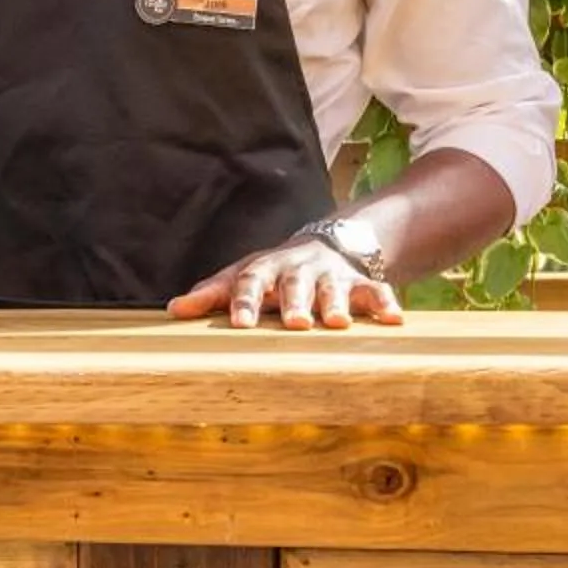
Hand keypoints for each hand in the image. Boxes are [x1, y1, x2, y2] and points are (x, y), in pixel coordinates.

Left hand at [167, 236, 402, 330]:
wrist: (329, 244)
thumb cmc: (275, 272)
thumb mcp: (244, 275)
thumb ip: (212, 292)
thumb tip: (173, 309)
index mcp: (266, 268)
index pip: (250, 281)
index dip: (245, 301)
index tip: (239, 323)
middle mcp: (298, 270)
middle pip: (295, 284)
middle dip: (295, 302)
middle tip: (294, 323)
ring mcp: (331, 275)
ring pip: (334, 287)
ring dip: (336, 303)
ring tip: (338, 323)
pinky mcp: (361, 283)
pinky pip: (375, 291)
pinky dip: (385, 303)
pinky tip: (394, 319)